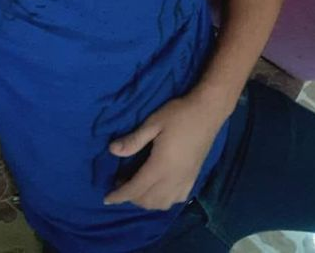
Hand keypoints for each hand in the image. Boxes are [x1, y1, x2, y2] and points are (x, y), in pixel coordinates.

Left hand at [104, 92, 220, 210]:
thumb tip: (112, 151)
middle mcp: (173, 179)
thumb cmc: (179, 114)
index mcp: (161, 166)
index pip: (136, 189)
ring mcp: (186, 180)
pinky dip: (164, 200)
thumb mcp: (153, 123)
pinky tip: (159, 188)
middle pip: (148, 200)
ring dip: (147, 201)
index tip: (106, 198)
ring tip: (138, 186)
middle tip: (121, 181)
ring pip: (163, 203)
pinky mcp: (194, 177)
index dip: (120, 195)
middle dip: (131, 197)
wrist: (208, 111)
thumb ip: (133, 140)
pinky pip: (176, 199)